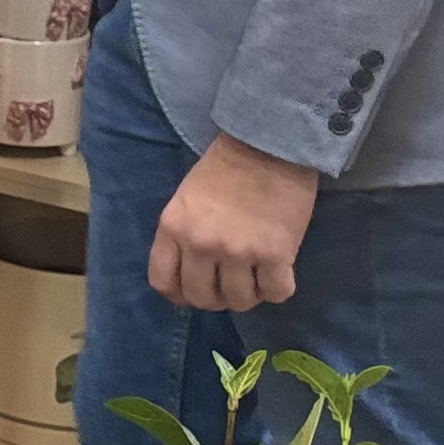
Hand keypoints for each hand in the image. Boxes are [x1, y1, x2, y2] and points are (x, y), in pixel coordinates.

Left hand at [149, 134, 321, 312]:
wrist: (268, 144)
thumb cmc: (226, 168)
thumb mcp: (186, 200)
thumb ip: (183, 236)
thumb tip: (192, 274)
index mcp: (173, 228)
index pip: (164, 282)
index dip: (180, 295)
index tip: (194, 291)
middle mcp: (200, 244)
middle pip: (202, 298)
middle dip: (217, 299)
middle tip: (231, 285)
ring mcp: (238, 251)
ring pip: (239, 301)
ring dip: (250, 295)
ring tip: (257, 277)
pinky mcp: (275, 254)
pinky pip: (276, 293)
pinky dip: (279, 288)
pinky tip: (279, 273)